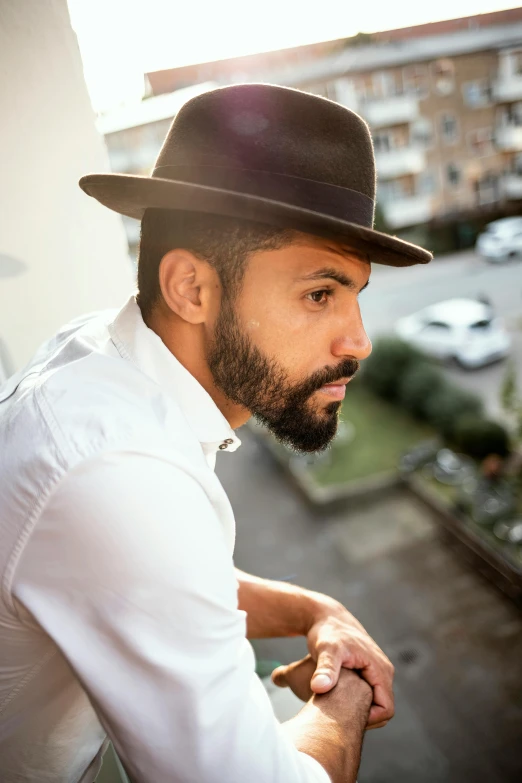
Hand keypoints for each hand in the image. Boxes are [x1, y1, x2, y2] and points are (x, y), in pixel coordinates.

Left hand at [272, 603, 394, 729]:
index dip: (368, 720)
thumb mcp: (325, 650)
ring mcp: (378, 670)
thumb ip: (325, 669)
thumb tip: (319, 688)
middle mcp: (384, 670)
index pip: (386, 709)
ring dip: (360, 709)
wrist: (326, 617)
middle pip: (383, 709)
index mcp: (380, 669)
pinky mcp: (370, 671)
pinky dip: (357, 701)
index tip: (343, 719)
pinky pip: (370, 695)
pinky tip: (336, 700)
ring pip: (376, 703)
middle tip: (337, 718)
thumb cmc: (326, 633)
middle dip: (363, 717)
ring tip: (335, 709)